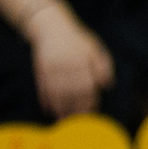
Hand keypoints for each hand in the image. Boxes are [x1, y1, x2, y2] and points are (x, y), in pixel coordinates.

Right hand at [27, 3, 113, 118]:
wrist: (50, 26)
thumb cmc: (77, 39)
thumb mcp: (94, 48)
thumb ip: (103, 66)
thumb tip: (107, 86)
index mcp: (82, 61)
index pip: (88, 86)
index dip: (90, 101)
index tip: (92, 112)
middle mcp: (67, 65)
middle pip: (72, 92)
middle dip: (76, 109)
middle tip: (78, 122)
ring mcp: (52, 68)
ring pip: (57, 93)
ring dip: (61, 109)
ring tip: (64, 121)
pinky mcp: (40, 69)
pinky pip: (43, 88)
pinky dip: (46, 100)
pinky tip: (49, 110)